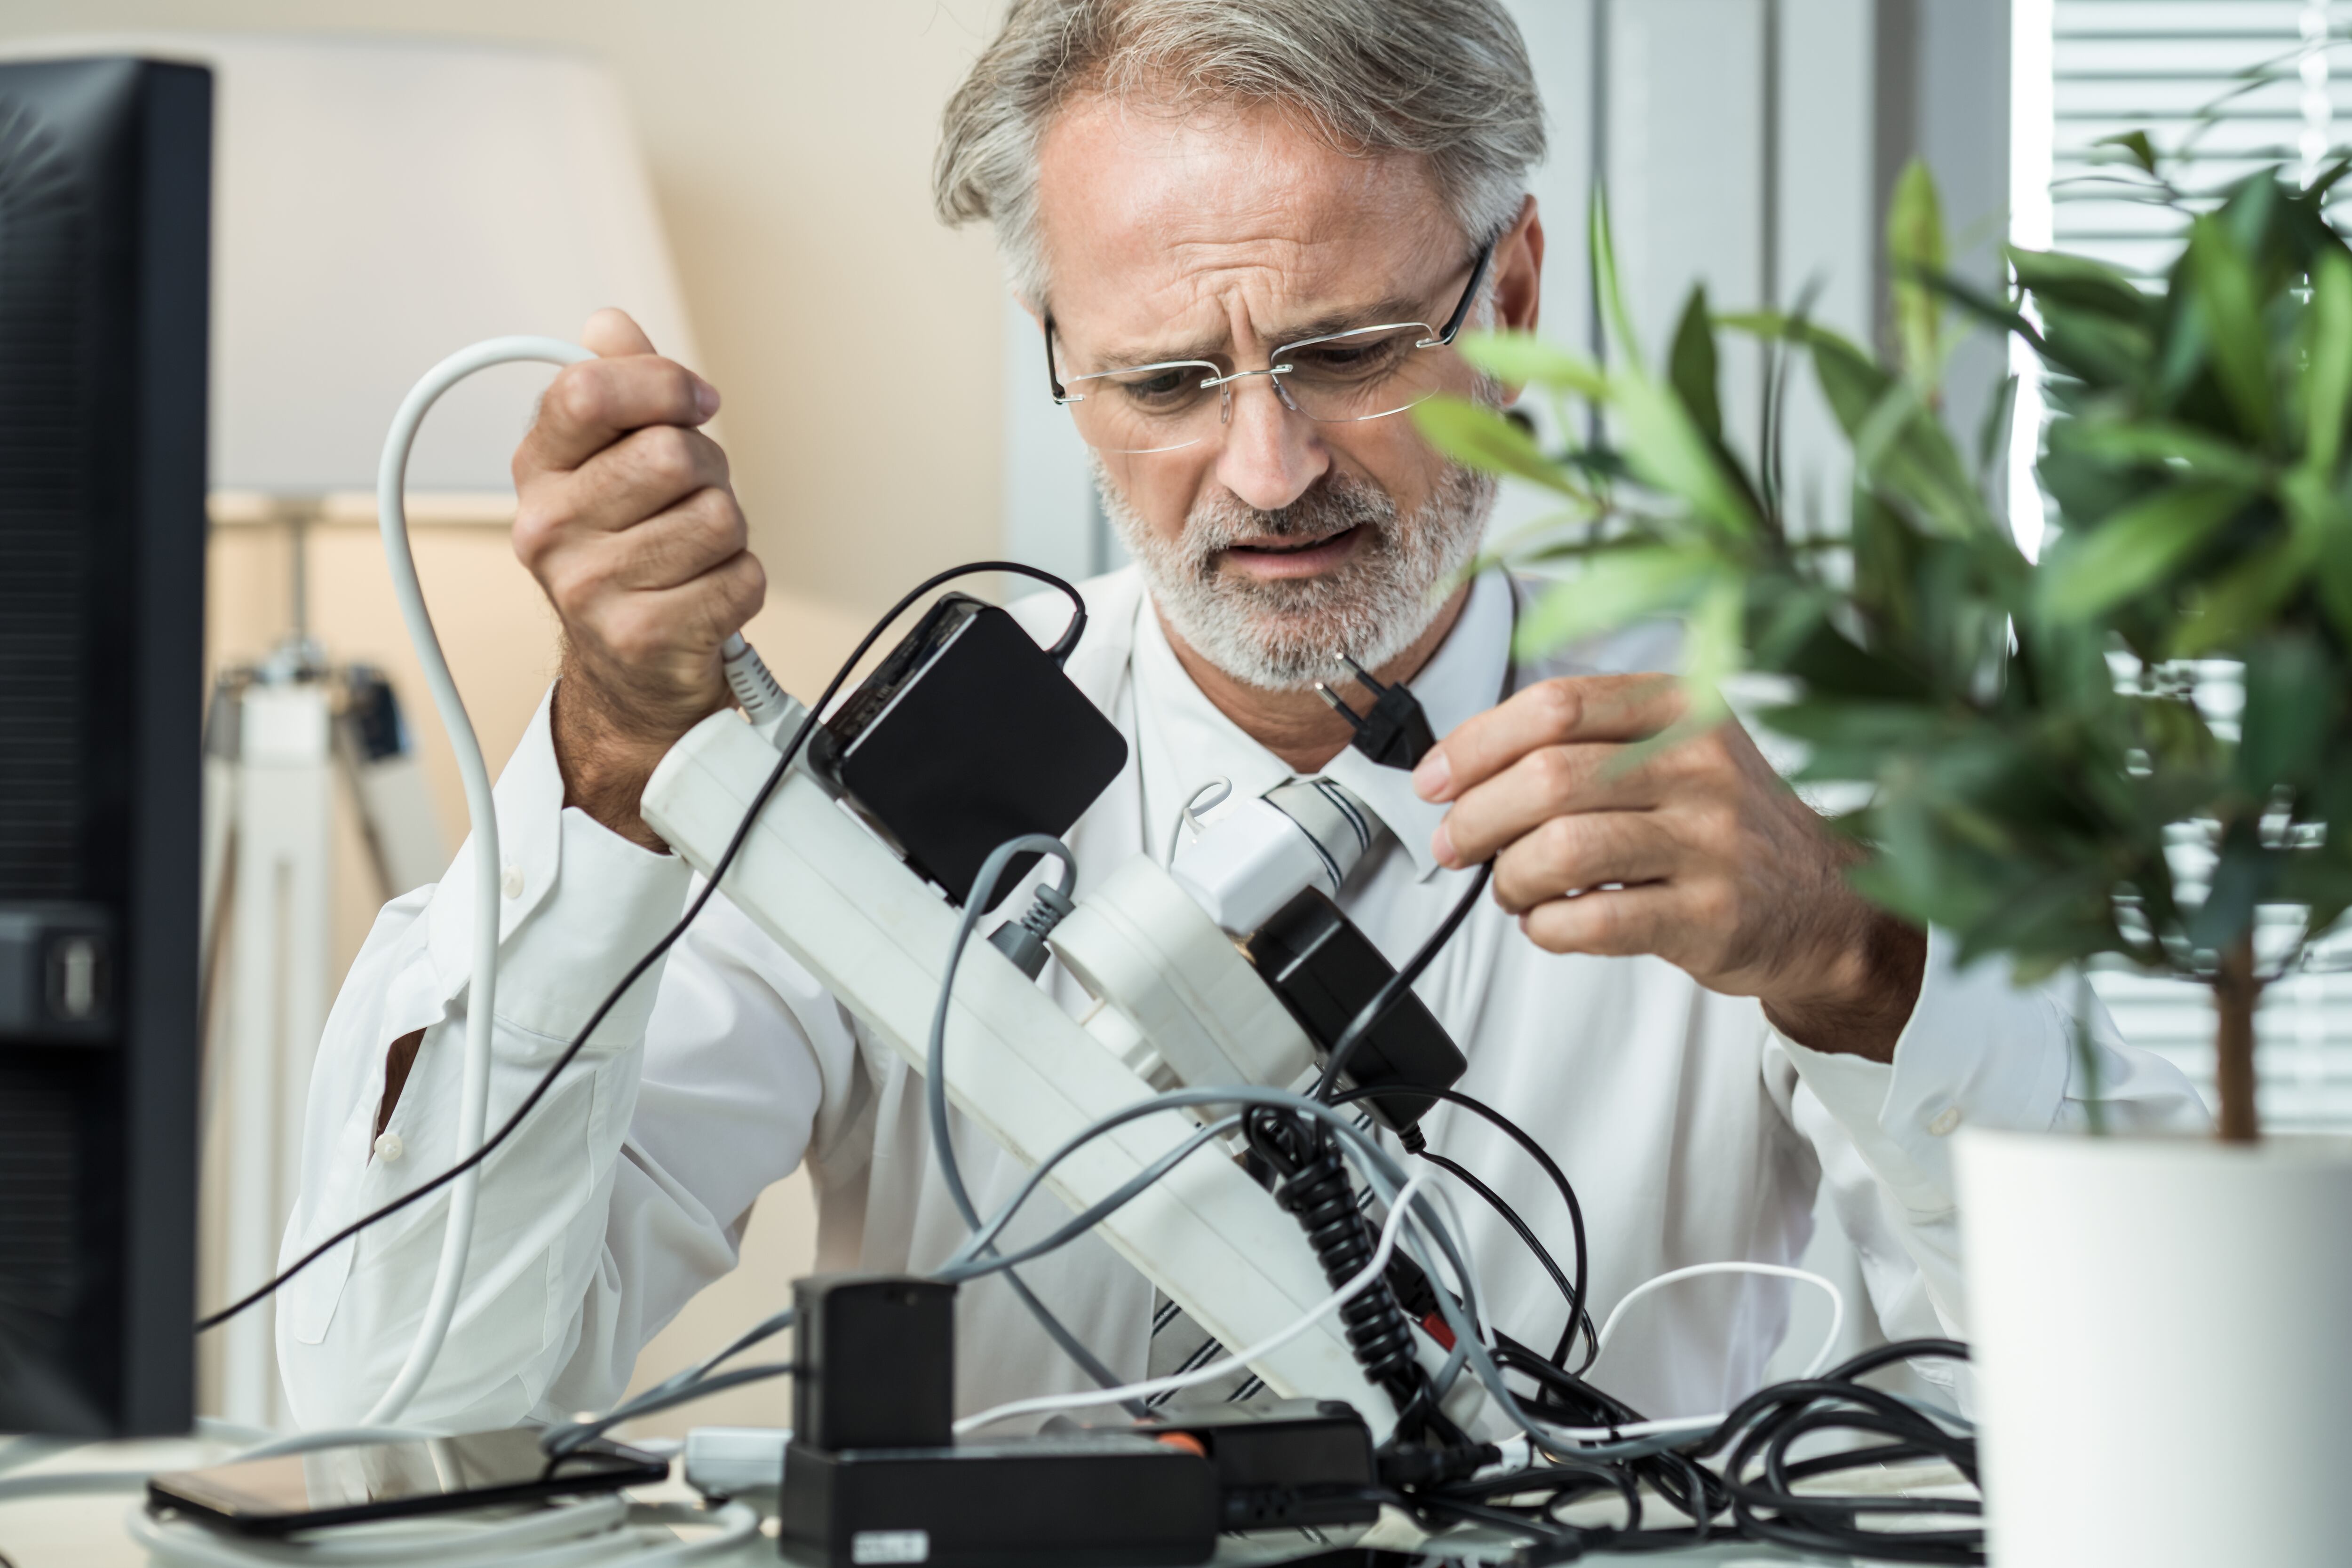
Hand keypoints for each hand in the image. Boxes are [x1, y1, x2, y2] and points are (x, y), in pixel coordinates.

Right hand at [511, 309, 763, 849]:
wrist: (630, 669)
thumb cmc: (632, 550)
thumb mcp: (612, 462)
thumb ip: (619, 388)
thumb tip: (610, 324)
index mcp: (539, 470)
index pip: (589, 390)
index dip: (663, 385)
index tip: (694, 404)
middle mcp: (549, 527)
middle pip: (672, 454)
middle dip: (707, 470)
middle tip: (690, 499)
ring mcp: (589, 588)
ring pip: (717, 517)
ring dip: (727, 532)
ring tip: (694, 553)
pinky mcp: (643, 637)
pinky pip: (741, 578)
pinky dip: (741, 584)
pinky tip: (705, 595)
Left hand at [1412, 675, 1924, 1060]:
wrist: (1825, 904)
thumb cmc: (1725, 825)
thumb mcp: (1675, 750)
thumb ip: (1583, 743)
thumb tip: (1462, 772)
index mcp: (1680, 708)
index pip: (1552, 706)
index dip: (1475, 744)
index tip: (1435, 781)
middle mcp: (1699, 766)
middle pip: (1547, 778)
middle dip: (1476, 818)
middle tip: (1454, 845)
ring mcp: (1710, 842)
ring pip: (1563, 849)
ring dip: (1510, 877)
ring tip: (1510, 888)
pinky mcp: (1710, 916)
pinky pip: (1594, 922)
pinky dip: (1547, 927)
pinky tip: (1549, 922)